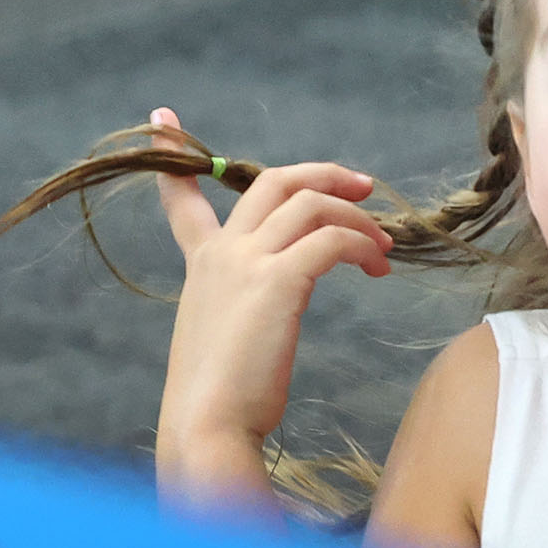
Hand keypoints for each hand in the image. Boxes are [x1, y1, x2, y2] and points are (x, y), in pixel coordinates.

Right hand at [148, 106, 393, 498]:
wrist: (207, 428)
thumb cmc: (220, 403)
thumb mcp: (224, 341)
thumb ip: (246, 311)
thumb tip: (277, 312)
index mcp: (201, 265)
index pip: (184, 198)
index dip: (176, 156)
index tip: (163, 119)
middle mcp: (220, 253)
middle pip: (273, 181)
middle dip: (324, 175)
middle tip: (365, 188)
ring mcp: (246, 262)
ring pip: (310, 202)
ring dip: (357, 217)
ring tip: (384, 248)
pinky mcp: (278, 282)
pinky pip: (333, 240)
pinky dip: (362, 246)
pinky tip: (377, 267)